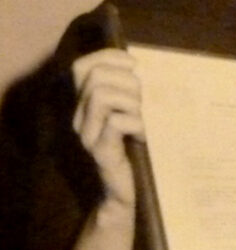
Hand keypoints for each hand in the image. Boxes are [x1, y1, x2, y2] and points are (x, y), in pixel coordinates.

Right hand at [71, 48, 143, 208]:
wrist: (125, 192)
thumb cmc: (132, 147)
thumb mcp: (128, 112)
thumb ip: (124, 90)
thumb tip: (134, 64)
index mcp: (83, 105)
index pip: (81, 67)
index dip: (108, 57)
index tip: (134, 64)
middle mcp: (79, 118)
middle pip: (95, 78)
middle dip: (126, 82)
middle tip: (141, 102)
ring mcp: (88, 136)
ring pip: (102, 96)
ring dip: (131, 102)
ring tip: (141, 118)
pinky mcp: (102, 152)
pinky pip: (116, 122)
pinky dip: (135, 122)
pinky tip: (142, 135)